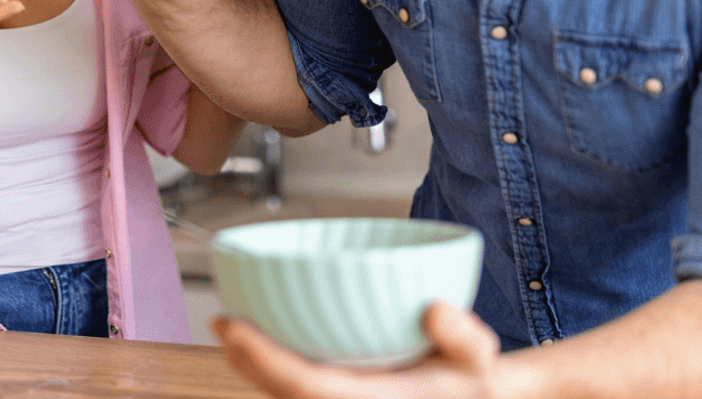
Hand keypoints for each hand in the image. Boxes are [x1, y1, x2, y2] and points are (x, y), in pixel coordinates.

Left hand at [213, 302, 502, 398]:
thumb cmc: (468, 377)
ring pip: (282, 392)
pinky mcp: (338, 396)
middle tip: (221, 320)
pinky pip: (293, 386)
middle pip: (282, 393)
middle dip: (246, 362)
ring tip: (227, 326)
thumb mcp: (479, 355)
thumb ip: (463, 336)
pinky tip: (253, 339)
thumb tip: (435, 311)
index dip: (266, 360)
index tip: (235, 327)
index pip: (308, 387)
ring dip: (250, 364)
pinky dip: (267, 364)